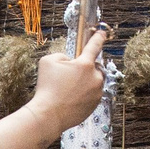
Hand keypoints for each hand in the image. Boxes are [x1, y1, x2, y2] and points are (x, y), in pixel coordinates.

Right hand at [0, 25, 107, 148]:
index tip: (102, 33)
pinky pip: (92, 95)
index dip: (98, 38)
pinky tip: (70, 99)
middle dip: (84, 68)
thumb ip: (62, 55)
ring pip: (93, 81)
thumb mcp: (48, 61)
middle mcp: (95, 77)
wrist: (49, 114)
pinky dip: (83, 94)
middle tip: (69, 76)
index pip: (94, 46)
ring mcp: (97, 92)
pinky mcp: (95, 105)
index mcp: (85, 64)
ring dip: (84, 82)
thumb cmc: (47, 87)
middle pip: (94, 67)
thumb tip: (69, 61)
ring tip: (67, 90)